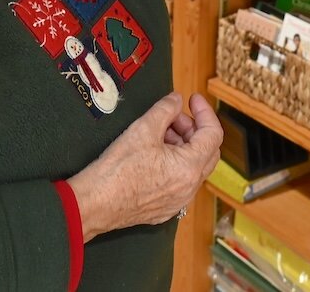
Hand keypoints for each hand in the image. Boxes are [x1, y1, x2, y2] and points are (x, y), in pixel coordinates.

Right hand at [67, 92, 221, 241]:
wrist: (96, 203)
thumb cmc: (118, 167)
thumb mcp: (143, 128)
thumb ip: (166, 109)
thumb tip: (176, 100)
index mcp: (190, 167)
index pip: (213, 134)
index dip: (205, 112)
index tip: (192, 99)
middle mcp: (190, 188)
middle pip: (206, 152)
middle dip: (193, 129)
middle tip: (172, 116)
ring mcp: (178, 201)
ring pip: (192, 168)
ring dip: (182, 146)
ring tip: (157, 134)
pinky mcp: (165, 209)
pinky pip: (179, 182)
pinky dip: (174, 164)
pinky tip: (153, 155)